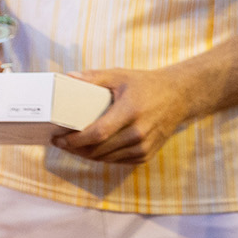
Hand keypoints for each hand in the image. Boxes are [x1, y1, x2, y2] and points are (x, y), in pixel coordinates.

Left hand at [51, 67, 195, 163]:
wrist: (179, 96)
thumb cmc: (147, 84)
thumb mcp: (121, 76)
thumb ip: (94, 78)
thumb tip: (68, 77)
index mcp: (131, 111)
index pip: (98, 133)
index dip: (75, 140)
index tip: (59, 138)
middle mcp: (139, 132)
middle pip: (99, 150)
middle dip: (76, 148)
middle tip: (60, 142)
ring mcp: (144, 146)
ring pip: (106, 159)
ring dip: (87, 155)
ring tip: (73, 146)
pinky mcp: (146, 155)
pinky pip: (118, 161)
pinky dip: (103, 157)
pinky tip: (93, 149)